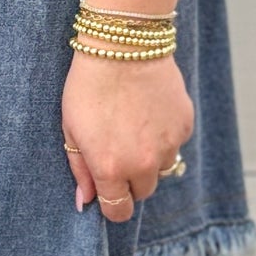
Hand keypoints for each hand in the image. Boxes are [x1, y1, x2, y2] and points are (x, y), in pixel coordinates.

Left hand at [61, 51, 192, 222]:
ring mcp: (168, 145)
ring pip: (162, 168)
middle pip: (142, 192)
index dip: (113, 204)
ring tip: (134, 126)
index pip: (119, 210)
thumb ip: (80, 169)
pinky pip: (175, 143)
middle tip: (118, 149)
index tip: (108, 191)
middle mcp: (143, 163)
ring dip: (150, 158)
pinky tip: (149, 110)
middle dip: (130, 179)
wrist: (123, 45)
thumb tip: (85, 201)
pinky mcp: (184, 125)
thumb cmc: (89, 85)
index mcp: (110, 168)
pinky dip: (164, 135)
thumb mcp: (71, 129)